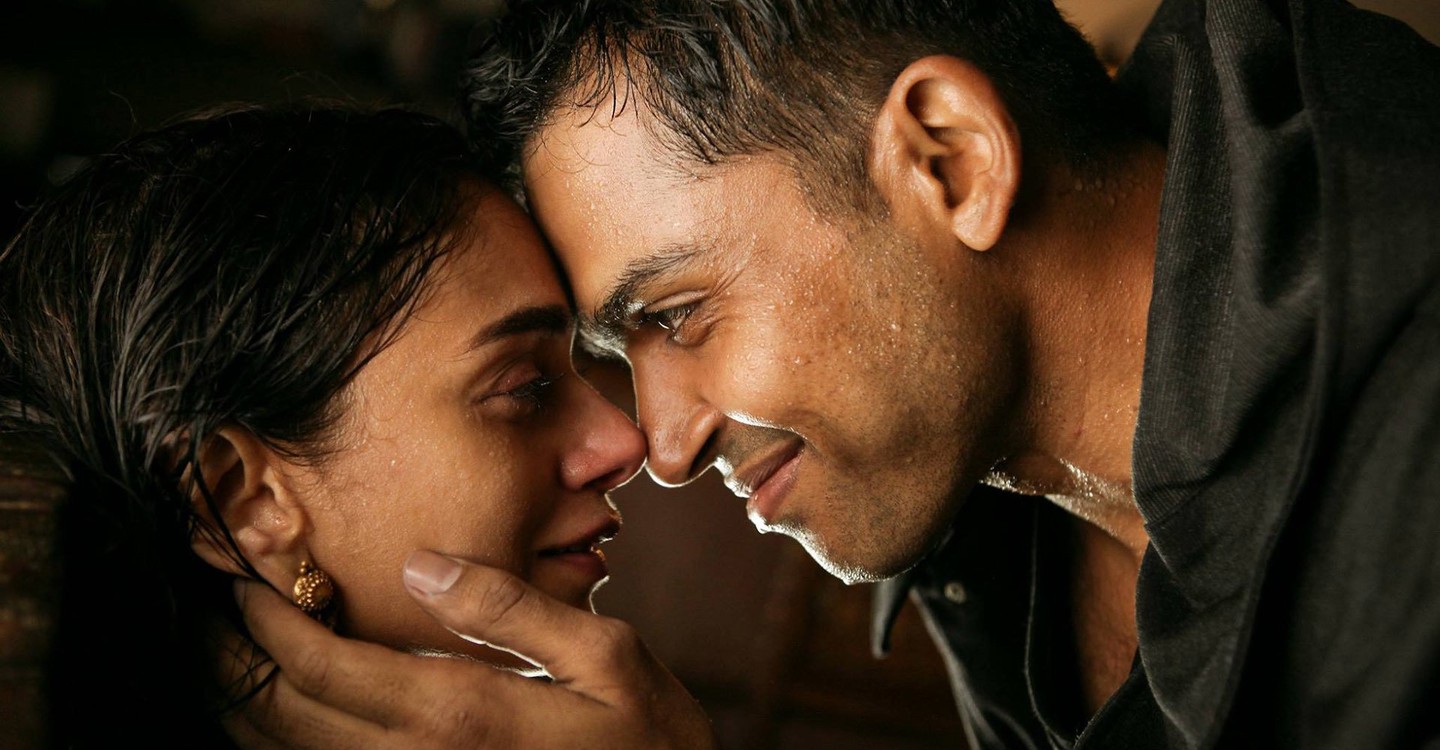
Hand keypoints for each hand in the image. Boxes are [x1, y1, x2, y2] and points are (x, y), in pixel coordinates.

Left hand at [225, 553, 715, 748]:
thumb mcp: (607, 657)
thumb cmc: (649, 738)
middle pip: (283, 717)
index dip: (266, 619)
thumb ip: (511, 610)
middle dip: (231, 662)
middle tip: (206, 614)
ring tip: (224, 659)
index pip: (320, 665)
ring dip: (244, 707)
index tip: (241, 577)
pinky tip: (282, 717)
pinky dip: (286, 747)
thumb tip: (424, 566)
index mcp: (458, 711)